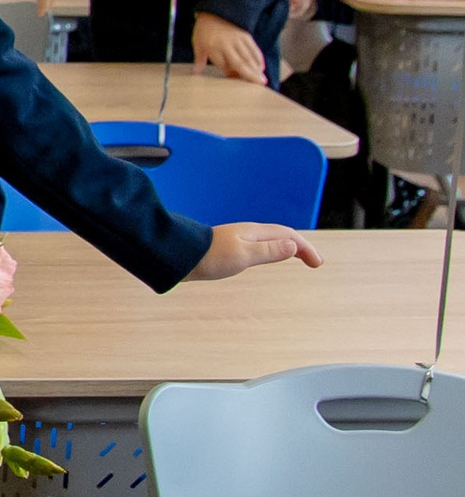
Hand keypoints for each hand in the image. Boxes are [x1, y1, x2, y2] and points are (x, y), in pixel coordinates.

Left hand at [186, 222, 322, 280]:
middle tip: (315, 262)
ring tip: (300, 257)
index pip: (288, 235)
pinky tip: (269, 257)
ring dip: (289, 247)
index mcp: (254, 233)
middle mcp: (248, 233)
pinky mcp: (230, 247)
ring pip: (271, 239)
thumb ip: (268, 251)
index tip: (317, 263)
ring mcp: (239, 239)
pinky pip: (260, 245)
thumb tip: (293, 245)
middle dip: (302, 246)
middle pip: (282, 235)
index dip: (306, 248)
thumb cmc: (208, 257)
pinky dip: (274, 250)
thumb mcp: (243, 256)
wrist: (179, 257)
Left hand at [192, 12, 269, 82]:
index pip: (222, 64)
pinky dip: (258, 58)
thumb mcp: (197, 42)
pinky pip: (254, 48)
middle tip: (259, 84)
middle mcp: (226, 44)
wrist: (216, 9)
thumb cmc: (204, 28)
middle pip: (239, 62)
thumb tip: (196, 72)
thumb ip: (199, 58)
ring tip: (262, 79)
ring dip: (256, 69)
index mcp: (212, 46)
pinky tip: (261, 67)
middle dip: (249, 74)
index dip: (229, 73)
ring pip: (248, 57)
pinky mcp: (245, 35)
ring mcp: (237, 39)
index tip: (233, 79)